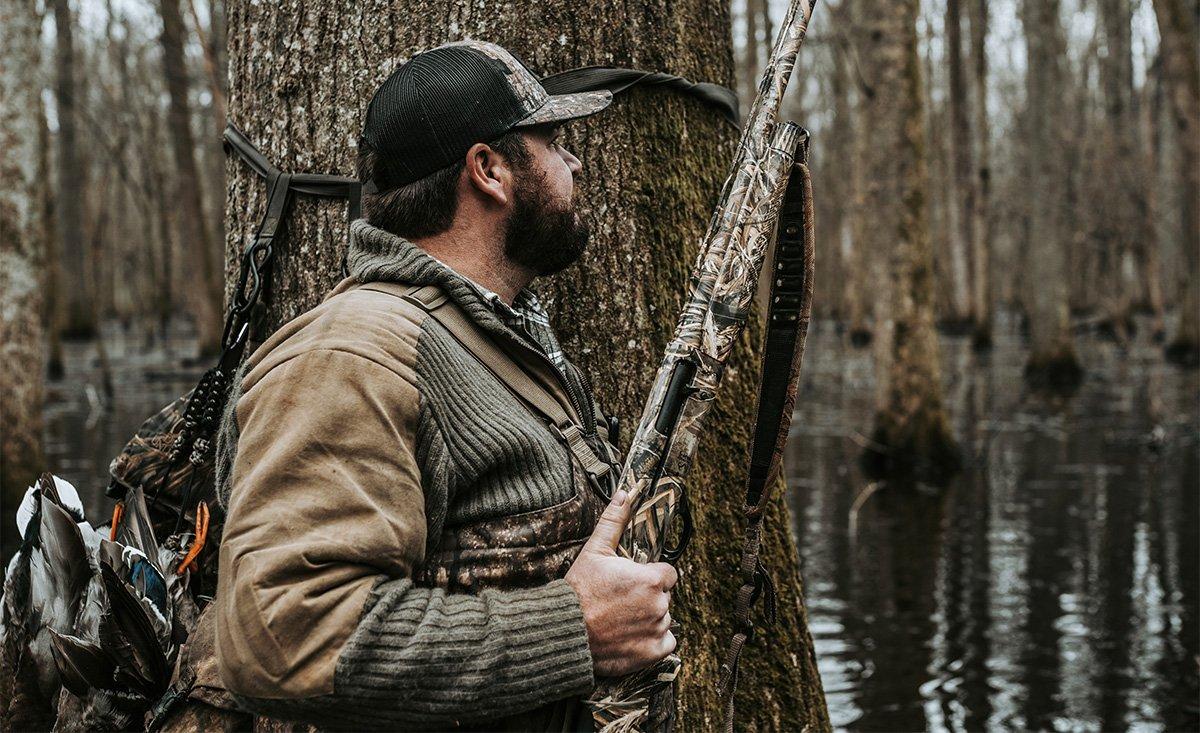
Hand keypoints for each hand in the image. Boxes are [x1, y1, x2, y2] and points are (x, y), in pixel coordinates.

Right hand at [565, 489, 678, 676]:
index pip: (668, 574)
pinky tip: (630, 636)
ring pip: (663, 620)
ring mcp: (657, 630)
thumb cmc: (578, 590)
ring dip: (649, 620)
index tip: (632, 582)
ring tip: (621, 620)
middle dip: (648, 598)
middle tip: (621, 602)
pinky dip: (652, 642)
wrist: (564, 631)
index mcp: (652, 578)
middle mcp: (659, 604)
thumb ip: (614, 521)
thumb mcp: (595, 551)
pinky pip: (666, 643)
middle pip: (664, 598)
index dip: (650, 576)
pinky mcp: (652, 652)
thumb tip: (625, 494)